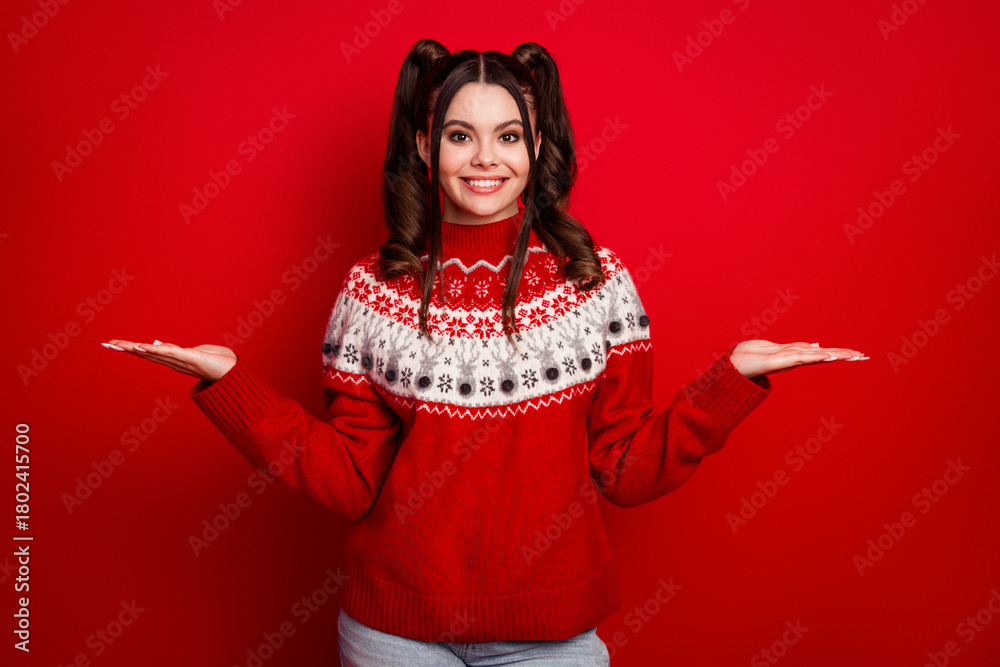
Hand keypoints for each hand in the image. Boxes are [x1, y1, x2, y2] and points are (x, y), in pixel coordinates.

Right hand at [101, 339, 236, 381]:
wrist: (236, 375)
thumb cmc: (219, 361)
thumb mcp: (197, 351)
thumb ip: (178, 349)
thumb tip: (158, 343)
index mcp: (175, 359)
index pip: (149, 352)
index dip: (132, 348)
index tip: (114, 344)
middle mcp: (175, 362)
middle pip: (146, 353)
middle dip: (126, 348)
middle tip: (107, 344)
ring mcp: (182, 361)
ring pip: (155, 353)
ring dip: (136, 348)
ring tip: (119, 345)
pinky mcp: (192, 358)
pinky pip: (171, 352)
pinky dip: (157, 349)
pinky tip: (143, 346)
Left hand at [730, 340, 867, 378]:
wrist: (733, 364)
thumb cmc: (753, 355)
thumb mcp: (778, 348)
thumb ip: (797, 347)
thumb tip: (816, 345)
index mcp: (796, 355)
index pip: (822, 352)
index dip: (840, 353)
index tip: (858, 354)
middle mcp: (794, 359)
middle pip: (823, 355)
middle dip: (843, 355)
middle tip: (864, 356)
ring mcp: (787, 361)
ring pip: (815, 356)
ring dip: (833, 355)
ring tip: (852, 356)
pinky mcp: (777, 362)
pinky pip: (798, 358)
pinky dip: (813, 356)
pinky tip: (826, 356)